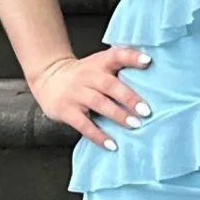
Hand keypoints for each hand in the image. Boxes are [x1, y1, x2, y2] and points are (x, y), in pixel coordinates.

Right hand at [29, 45, 152, 149]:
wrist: (48, 78)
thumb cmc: (83, 75)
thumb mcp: (98, 63)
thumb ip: (119, 64)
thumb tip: (151, 66)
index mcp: (99, 63)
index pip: (116, 55)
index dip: (132, 57)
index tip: (149, 61)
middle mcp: (87, 76)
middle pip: (110, 85)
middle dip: (129, 97)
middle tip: (146, 111)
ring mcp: (75, 93)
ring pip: (99, 103)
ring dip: (118, 115)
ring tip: (135, 125)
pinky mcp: (66, 110)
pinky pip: (84, 124)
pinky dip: (98, 135)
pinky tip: (112, 144)